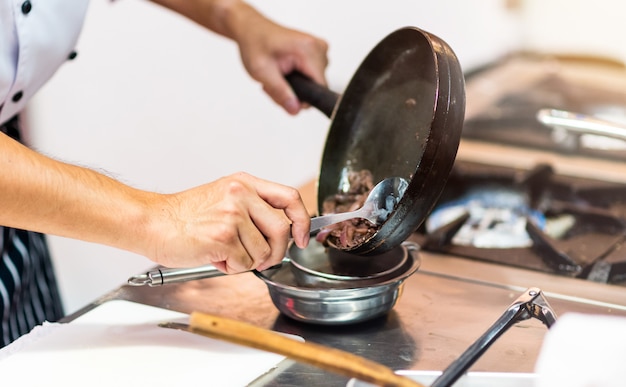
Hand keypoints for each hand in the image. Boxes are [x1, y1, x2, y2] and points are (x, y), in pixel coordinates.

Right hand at [144, 172, 309, 272]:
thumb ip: (253, 208)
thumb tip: (283, 233)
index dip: (302, 220)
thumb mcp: (224, 198)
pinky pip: (244, 263)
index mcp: (244, 183)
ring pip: (263, 252)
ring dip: (247, 261)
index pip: (290, 197)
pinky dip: (232, 267)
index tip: (301, 238)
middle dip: (276, 252)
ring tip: (225, 253)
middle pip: (282, 230)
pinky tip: (215, 257)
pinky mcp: (223, 236)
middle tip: (259, 259)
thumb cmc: (184, 217)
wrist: (152, 223)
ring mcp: (232, 215)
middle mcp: (241, 195)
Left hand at [228, 3, 328, 113]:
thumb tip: (295, 110)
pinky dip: (298, 78)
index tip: (285, 92)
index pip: (320, 88)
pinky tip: (284, 72)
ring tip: (276, 75)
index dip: (303, 98)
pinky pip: (312, 75)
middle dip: (294, 92)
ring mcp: (320, 49)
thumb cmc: (255, 44)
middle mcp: (319, 48)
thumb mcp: (262, 72)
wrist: (251, 30)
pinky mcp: (316, 52)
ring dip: (294, 86)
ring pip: (314, 83)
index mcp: (308, 50)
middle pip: (316, 87)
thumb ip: (280, 93)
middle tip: (273, 83)